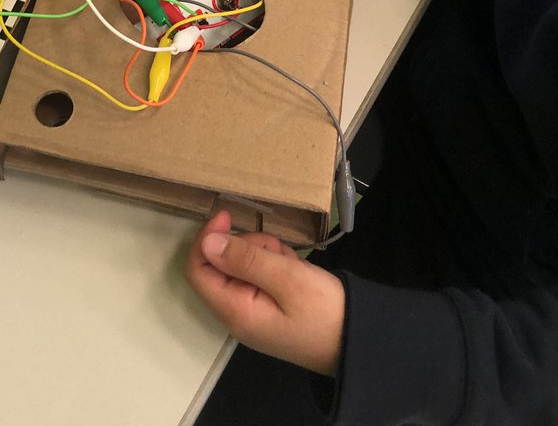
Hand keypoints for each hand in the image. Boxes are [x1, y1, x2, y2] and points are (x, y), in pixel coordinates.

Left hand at [184, 210, 345, 376]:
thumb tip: (207, 242)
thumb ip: (245, 259)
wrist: (359, 341)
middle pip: (221, 264)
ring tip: (292, 263)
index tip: (226, 216)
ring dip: (265, 253)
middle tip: (278, 251)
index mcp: (235, 310)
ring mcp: (253, 311)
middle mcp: (237, 314)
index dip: (206, 239)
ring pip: (243, 265)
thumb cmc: (324, 311)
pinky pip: (260, 274)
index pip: (198, 270)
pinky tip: (296, 270)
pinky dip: (276, 263)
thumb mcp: (287, 278)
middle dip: (247, 246)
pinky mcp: (269, 307)